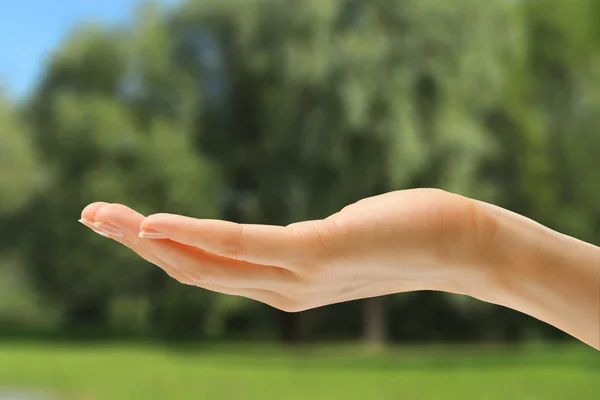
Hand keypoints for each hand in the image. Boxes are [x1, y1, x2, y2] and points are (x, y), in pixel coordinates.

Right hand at [79, 189, 491, 310]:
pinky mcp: (320, 251)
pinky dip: (198, 234)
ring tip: (102, 216)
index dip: (156, 250)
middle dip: (136, 244)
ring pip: (207, 260)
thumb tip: (276, 239)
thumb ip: (296, 246)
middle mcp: (282, 290)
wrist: (461, 244)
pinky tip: (157, 221)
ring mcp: (299, 275)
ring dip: (149, 237)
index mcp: (282, 286)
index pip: (206, 270)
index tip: (120, 224)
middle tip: (90, 216)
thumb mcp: (334, 241)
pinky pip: (247, 244)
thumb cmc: (400, 236)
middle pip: (193, 269)